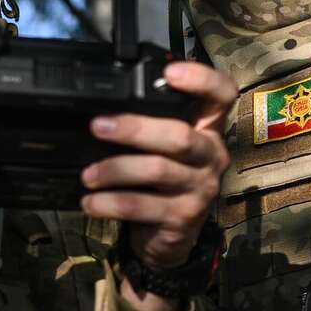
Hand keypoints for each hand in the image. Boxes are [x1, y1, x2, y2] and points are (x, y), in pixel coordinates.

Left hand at [80, 61, 236, 309]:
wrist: (170, 238)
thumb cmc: (161, 182)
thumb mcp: (162, 150)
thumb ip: (149, 125)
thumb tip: (101, 108)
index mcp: (207, 130)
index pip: (222, 96)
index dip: (202, 79)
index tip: (169, 72)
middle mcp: (211, 156)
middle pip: (180, 135)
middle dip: (135, 129)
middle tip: (98, 126)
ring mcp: (201, 188)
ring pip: (157, 170)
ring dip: (114, 169)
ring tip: (88, 175)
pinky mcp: (183, 217)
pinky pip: (142, 206)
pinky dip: (110, 203)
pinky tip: (91, 203)